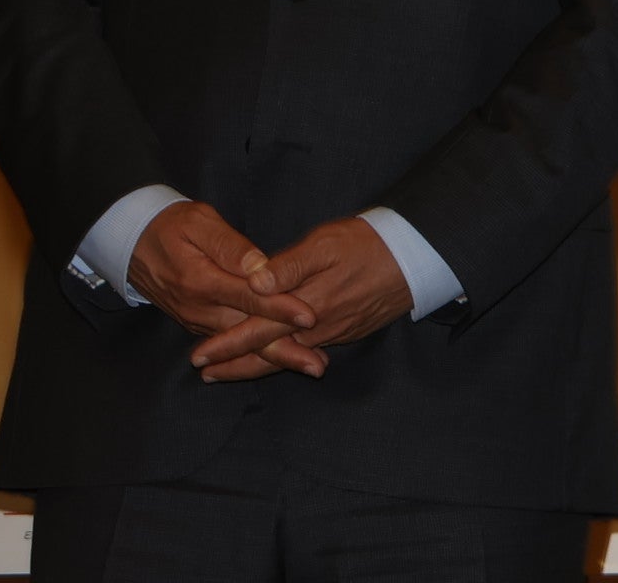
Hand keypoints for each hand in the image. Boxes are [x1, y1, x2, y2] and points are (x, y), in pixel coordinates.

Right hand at [129, 200, 317, 381]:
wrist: (132, 244)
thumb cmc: (172, 226)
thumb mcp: (200, 223)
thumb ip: (231, 246)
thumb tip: (260, 268)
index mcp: (202, 281)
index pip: (249, 298)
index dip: (281, 308)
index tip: (310, 317)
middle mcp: (199, 309)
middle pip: (248, 333)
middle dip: (286, 349)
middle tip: (318, 365)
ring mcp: (198, 320)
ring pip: (241, 344)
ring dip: (276, 357)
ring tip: (311, 366)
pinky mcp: (199, 323)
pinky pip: (231, 343)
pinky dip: (257, 354)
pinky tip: (284, 359)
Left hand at [189, 216, 415, 377]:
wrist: (418, 255)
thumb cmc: (368, 242)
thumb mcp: (325, 243)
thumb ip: (288, 265)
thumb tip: (253, 284)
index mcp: (306, 306)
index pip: (257, 332)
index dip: (227, 345)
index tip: (199, 358)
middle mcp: (319, 327)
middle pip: (269, 354)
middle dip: (235, 365)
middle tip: (206, 375)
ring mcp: (336, 332)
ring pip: (290, 355)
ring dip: (258, 365)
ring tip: (232, 371)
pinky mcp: (350, 330)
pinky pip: (311, 350)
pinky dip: (288, 357)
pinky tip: (280, 356)